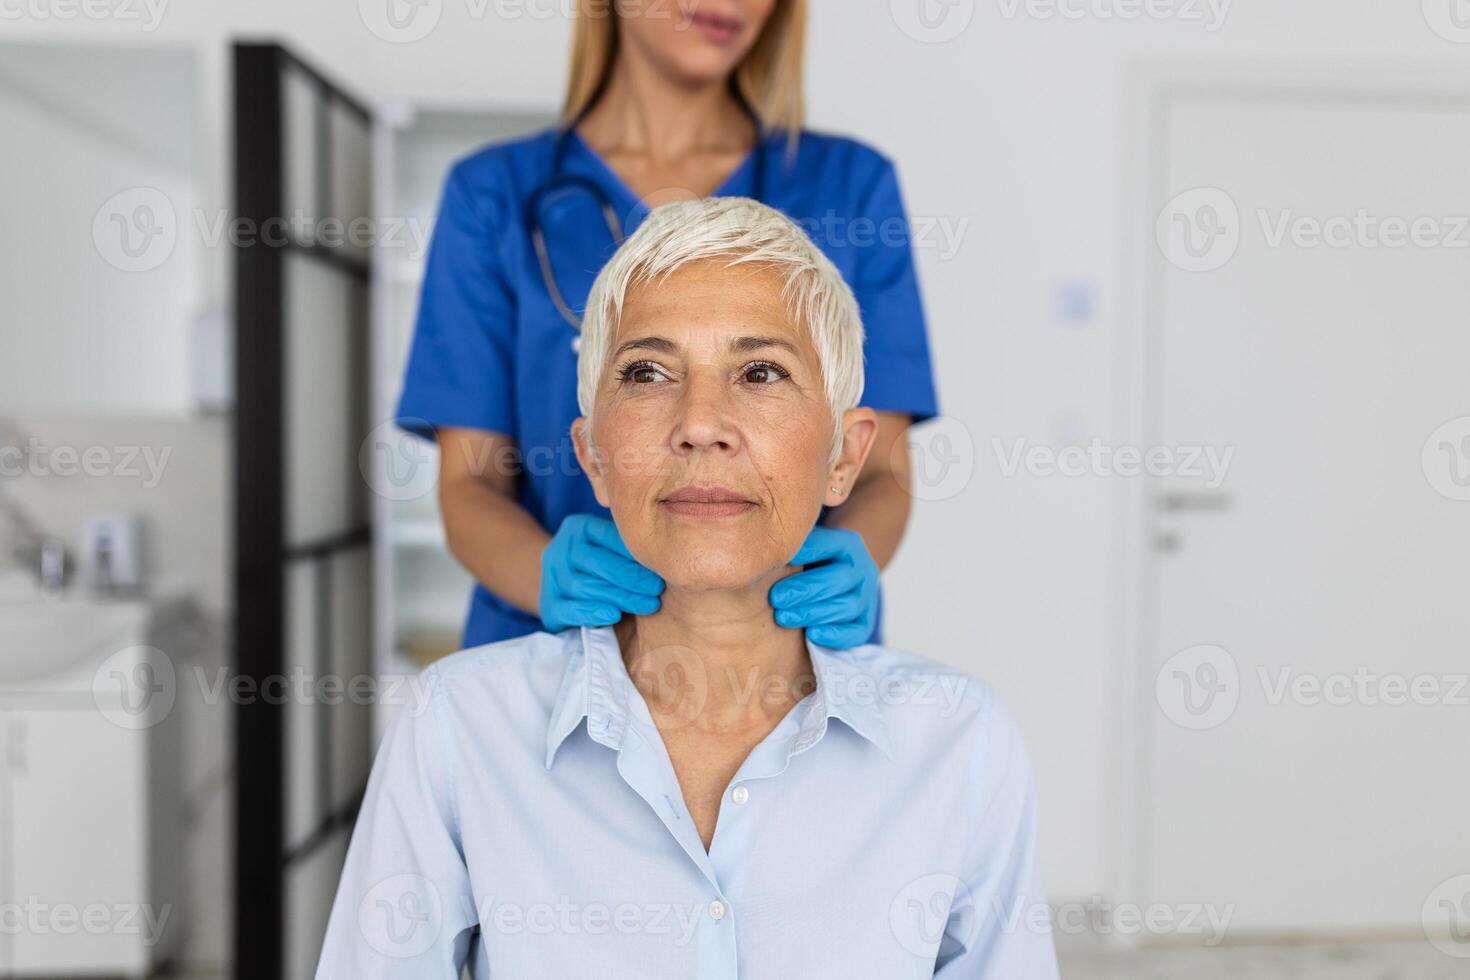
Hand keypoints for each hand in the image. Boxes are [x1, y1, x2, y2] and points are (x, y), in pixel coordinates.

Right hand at [539, 514, 663, 632]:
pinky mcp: (548, 605)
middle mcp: (560, 548)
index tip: (661, 567)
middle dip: (630, 576)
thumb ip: (631, 546)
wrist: (563, 591)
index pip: (607, 535)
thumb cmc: (601, 568)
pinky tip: (614, 615)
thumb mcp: (611, 548)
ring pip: (583, 585)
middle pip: (594, 561)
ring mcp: (550, 577)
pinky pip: (568, 608)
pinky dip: (591, 612)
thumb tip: (670, 550)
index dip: (634, 552)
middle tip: (657, 589)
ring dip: (619, 596)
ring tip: (647, 605)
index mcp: (578, 528)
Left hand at [769, 526, 878, 648]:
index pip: (828, 545)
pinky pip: (857, 631)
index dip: (804, 553)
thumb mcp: (805, 547)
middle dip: (805, 589)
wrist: (838, 581)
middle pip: (838, 578)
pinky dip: (836, 635)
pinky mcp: (866, 622)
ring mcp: (866, 597)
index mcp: (846, 544)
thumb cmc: (810, 563)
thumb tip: (758, 547)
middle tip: (775, 598)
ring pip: (847, 606)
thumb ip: (790, 547)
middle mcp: (861, 568)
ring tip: (783, 617)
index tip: (775, 561)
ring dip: (813, 613)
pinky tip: (812, 635)